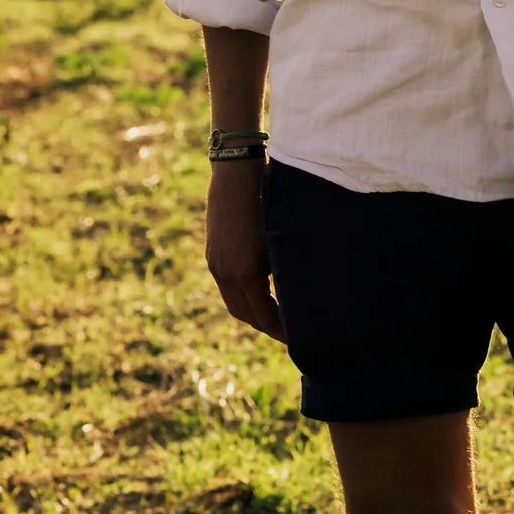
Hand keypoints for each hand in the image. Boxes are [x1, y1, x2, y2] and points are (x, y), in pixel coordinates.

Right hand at [205, 158, 283, 336]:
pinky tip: (261, 293)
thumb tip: (300, 297)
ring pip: (234, 303)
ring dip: (254, 314)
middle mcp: (226, 273)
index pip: (264, 317)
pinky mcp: (212, 255)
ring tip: (277, 318)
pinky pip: (227, 287)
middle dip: (268, 327)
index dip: (281, 331)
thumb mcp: (282, 240)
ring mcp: (215, 264)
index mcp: (246, 274)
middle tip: (291, 334)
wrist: (237, 176)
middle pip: (247, 316)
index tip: (299, 337)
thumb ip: (286, 271)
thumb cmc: (269, 204)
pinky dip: (244, 297)